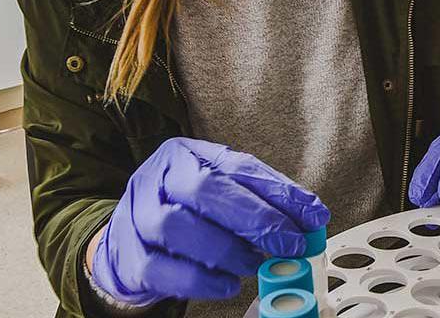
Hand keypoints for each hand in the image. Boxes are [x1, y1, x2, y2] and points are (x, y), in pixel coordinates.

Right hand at [90, 138, 329, 305]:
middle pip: (204, 189)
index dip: (279, 192)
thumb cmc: (184, 212)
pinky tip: (227, 284)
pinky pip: (160, 269)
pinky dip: (200, 280)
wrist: (125, 238)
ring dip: (226, 249)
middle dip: (255, 218)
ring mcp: (137, 215)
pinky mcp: (128, 255)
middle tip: (289, 243)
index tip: (313, 217)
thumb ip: (261, 199)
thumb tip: (312, 215)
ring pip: (176, 227)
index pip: (237, 166)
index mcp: (185, 155)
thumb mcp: (219, 191)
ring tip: (254, 264)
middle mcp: (157, 178)